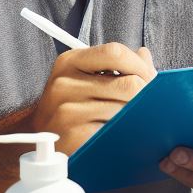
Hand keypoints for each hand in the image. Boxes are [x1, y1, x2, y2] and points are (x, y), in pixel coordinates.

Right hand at [32, 43, 156, 153]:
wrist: (41, 139)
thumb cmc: (74, 103)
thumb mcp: (91, 75)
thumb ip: (121, 63)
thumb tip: (145, 55)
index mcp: (70, 62)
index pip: (115, 52)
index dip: (141, 66)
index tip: (151, 78)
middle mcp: (64, 84)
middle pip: (129, 84)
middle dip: (147, 95)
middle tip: (149, 103)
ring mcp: (66, 111)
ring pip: (126, 110)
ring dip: (136, 116)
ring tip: (128, 119)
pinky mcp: (73, 137)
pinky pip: (116, 131)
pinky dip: (124, 131)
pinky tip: (116, 132)